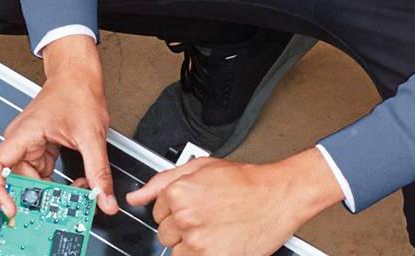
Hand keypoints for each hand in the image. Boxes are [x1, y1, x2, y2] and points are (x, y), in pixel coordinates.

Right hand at [0, 37, 115, 218]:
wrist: (80, 75)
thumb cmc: (78, 92)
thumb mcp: (92, 135)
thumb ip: (98, 171)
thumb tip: (104, 199)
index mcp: (23, 134)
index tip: (12, 209)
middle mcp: (21, 141)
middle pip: (18, 180)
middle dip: (39, 197)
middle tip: (60, 208)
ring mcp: (30, 146)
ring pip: (33, 180)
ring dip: (53, 191)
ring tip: (78, 192)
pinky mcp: (41, 149)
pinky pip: (43, 173)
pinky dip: (58, 182)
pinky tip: (78, 182)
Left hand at [128, 149, 343, 255]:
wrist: (279, 196)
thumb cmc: (246, 181)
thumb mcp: (202, 167)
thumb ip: (162, 181)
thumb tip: (135, 197)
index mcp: (179, 192)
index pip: (157, 212)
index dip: (177, 209)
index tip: (197, 205)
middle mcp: (185, 217)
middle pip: (164, 234)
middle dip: (183, 228)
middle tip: (209, 216)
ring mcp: (197, 240)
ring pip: (177, 251)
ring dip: (192, 244)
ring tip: (216, 228)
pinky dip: (205, 253)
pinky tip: (221, 239)